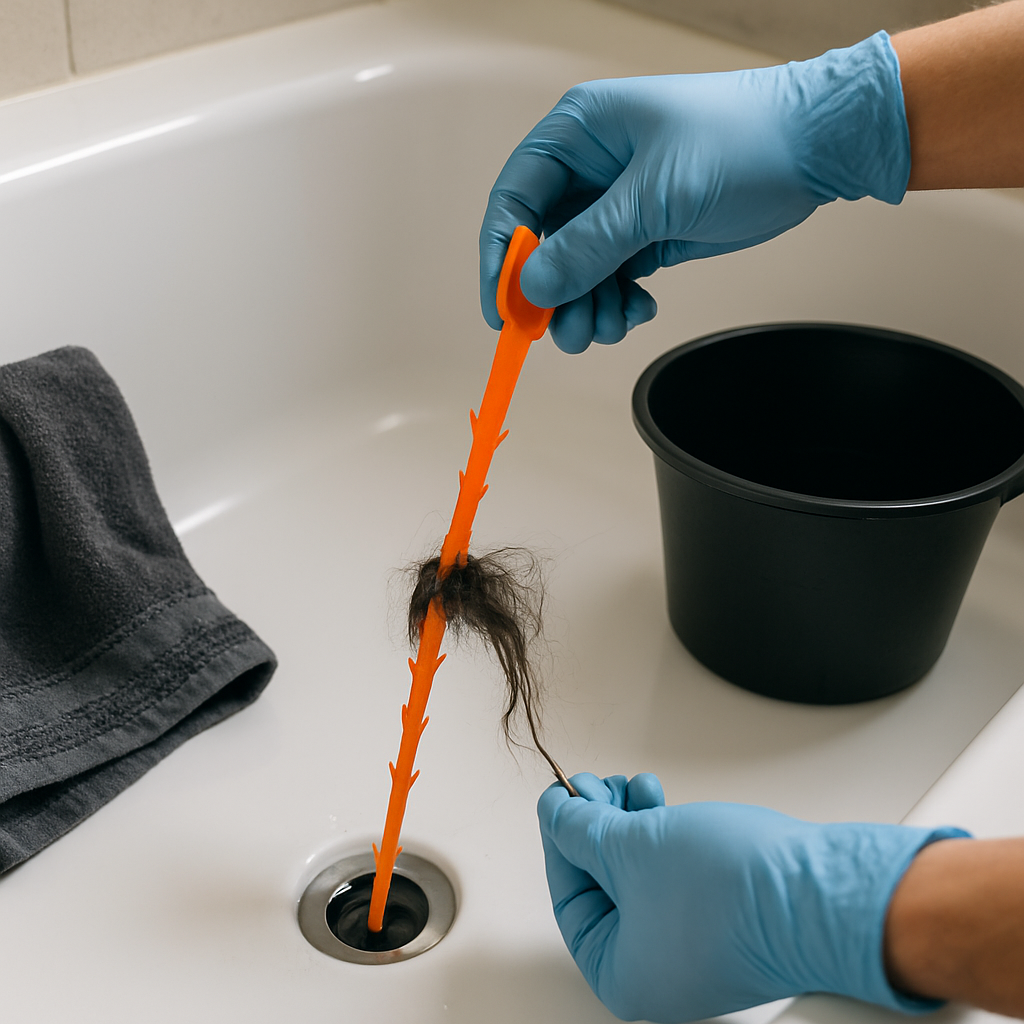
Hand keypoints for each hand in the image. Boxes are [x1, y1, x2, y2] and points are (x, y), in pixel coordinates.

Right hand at [481, 32, 908, 352]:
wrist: (815, 148)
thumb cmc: (742, 141)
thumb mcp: (655, 197)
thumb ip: (588, 245)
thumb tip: (531, 287)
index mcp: (579, 133)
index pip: (514, 200)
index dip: (501, 259)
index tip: (504, 310)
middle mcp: (590, 168)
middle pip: (541, 245)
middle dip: (552, 296)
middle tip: (567, 334)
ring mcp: (617, 203)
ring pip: (576, 270)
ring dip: (586, 307)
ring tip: (610, 327)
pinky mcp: (645, 233)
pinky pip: (610, 278)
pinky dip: (616, 303)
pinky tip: (637, 310)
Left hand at [538, 773, 966, 1022]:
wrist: (821, 891)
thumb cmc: (737, 891)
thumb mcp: (630, 845)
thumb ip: (580, 828)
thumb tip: (557, 812)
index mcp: (623, 974)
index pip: (569, 901)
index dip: (560, 841)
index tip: (561, 802)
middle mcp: (658, 972)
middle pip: (604, 887)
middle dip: (597, 827)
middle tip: (594, 788)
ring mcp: (693, 948)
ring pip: (638, 876)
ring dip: (629, 823)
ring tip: (635, 787)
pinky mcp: (723, 920)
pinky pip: (672, 876)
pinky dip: (659, 837)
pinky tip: (661, 801)